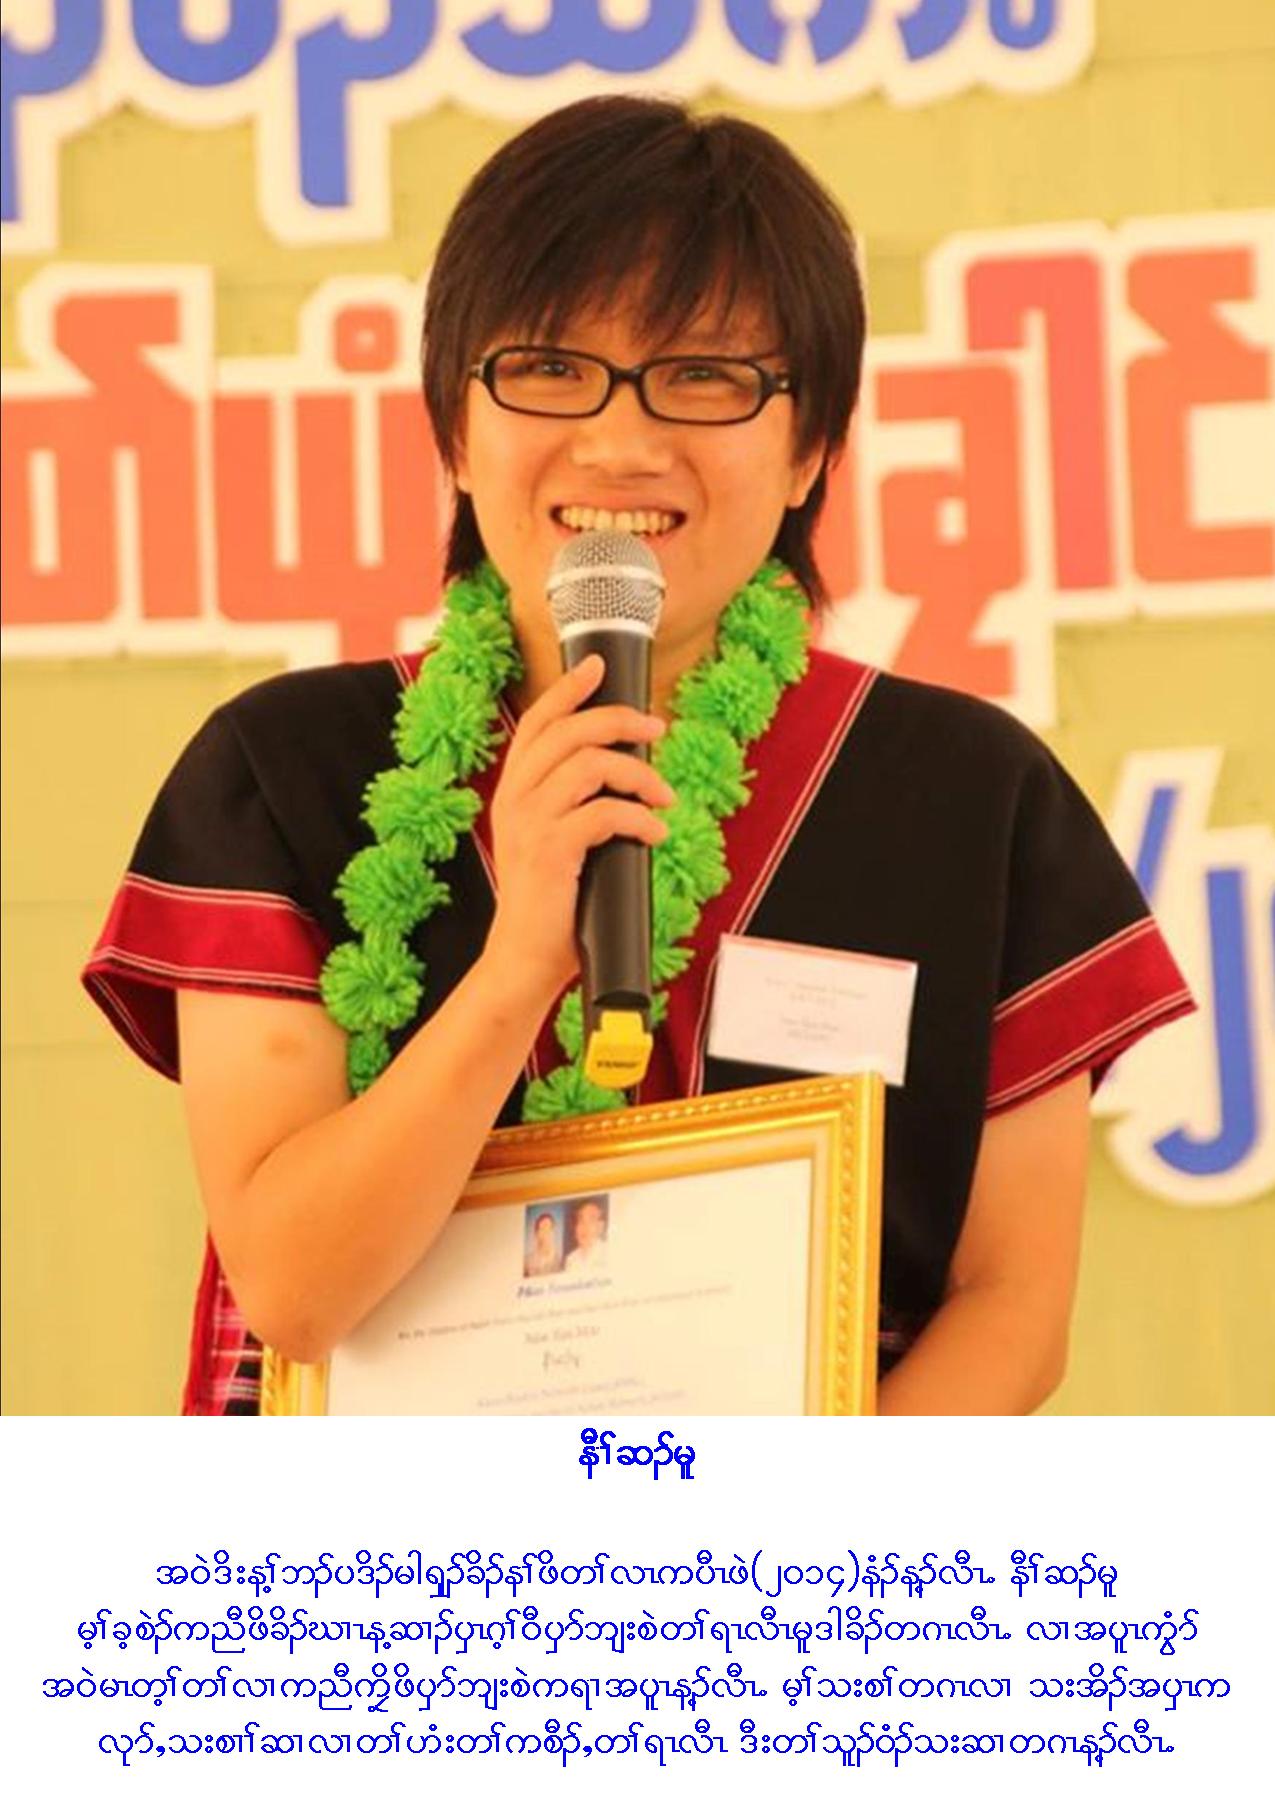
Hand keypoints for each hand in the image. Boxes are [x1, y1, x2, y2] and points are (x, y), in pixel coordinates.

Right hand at [483, 655, 673, 1002]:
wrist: (525, 960)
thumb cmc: (553, 904)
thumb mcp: (557, 842)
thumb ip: (576, 807)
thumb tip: (631, 776)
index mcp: (514, 791)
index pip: (538, 723)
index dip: (568, 689)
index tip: (598, 666)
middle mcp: (515, 799)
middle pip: (568, 732)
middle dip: (618, 720)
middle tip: (657, 729)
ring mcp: (529, 824)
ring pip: (588, 765)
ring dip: (638, 774)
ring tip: (663, 796)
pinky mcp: (550, 852)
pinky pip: (603, 814)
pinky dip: (638, 819)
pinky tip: (654, 832)